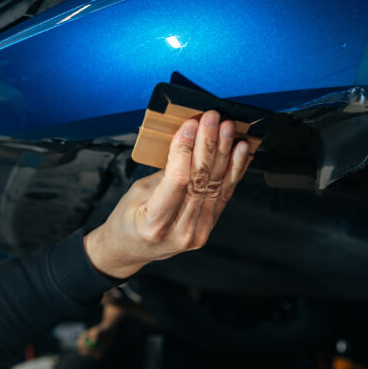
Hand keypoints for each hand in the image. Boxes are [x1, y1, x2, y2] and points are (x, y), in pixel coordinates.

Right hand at [84, 110, 251, 278]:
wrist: (131, 249)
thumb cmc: (128, 219)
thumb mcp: (136, 193)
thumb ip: (164, 171)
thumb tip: (188, 141)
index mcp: (154, 223)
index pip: (178, 182)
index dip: (185, 151)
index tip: (189, 126)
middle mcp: (180, 231)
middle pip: (200, 181)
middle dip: (207, 145)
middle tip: (212, 119)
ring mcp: (198, 232)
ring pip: (216, 185)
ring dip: (223, 152)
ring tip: (227, 128)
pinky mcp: (208, 227)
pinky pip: (224, 194)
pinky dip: (233, 170)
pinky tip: (239, 151)